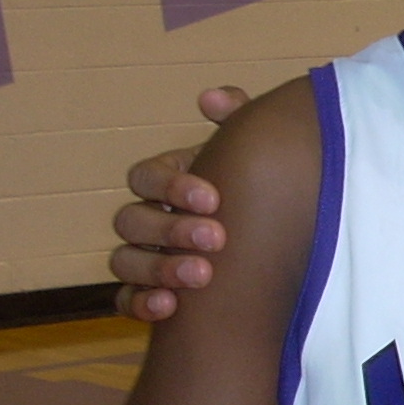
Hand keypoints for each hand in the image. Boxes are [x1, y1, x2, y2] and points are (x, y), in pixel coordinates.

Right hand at [109, 87, 251, 319]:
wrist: (279, 251)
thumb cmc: (257, 193)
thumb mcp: (252, 156)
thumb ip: (237, 120)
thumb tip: (211, 97)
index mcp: (167, 183)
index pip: (145, 176)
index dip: (171, 185)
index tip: (214, 198)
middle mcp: (148, 219)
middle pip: (132, 220)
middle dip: (170, 229)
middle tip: (217, 238)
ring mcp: (143, 258)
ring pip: (124, 260)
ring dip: (158, 267)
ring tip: (202, 275)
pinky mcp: (147, 295)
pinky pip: (125, 300)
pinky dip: (140, 303)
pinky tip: (169, 307)